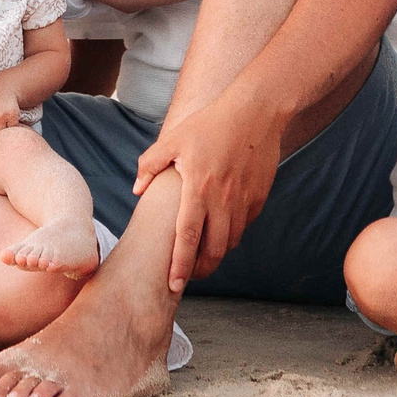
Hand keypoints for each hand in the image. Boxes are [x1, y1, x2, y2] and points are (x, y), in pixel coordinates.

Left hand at [132, 89, 281, 292]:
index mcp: (198, 188)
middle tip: (187, 276)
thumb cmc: (210, 122)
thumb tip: (137, 189)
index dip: (180, 265)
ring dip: (217, 255)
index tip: (173, 285)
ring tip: (203, 256)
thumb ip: (150, 165)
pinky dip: (233, 235)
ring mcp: (243, 200)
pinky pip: (244, 226)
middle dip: (200, 270)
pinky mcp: (258, 198)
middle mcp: (223, 199)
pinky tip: (221, 230)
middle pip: (213, 250)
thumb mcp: (173, 138)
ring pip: (231, 242)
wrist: (256, 111)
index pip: (187, 238)